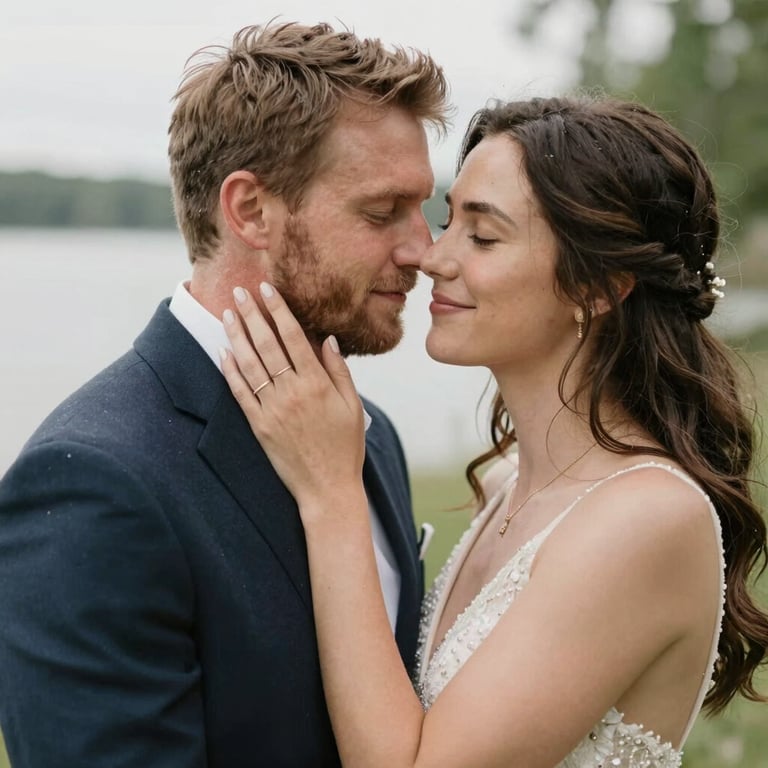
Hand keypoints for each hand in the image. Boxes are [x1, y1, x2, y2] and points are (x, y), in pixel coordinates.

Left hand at [220, 283, 365, 511]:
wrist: (327, 488)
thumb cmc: (345, 447)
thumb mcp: (352, 406)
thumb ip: (339, 371)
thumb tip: (327, 339)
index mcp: (317, 384)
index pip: (293, 337)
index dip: (278, 310)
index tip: (267, 289)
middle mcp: (292, 393)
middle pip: (267, 345)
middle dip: (252, 315)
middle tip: (239, 292)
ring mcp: (272, 410)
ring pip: (250, 365)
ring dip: (236, 336)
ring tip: (227, 314)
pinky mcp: (259, 426)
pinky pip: (241, 394)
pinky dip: (231, 371)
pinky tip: (224, 352)